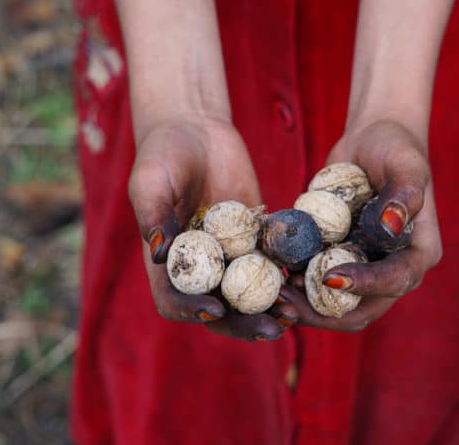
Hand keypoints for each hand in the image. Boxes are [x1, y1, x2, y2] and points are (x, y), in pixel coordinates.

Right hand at [128, 115, 286, 340]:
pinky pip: (272, 261)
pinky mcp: (256, 238)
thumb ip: (153, 215)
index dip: (193, 310)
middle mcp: (201, 265)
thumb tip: (158, 254)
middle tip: (271, 327)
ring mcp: (230, 254)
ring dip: (271, 305)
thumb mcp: (151, 181)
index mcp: (167, 262)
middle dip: (244, 322)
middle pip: (220, 306)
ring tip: (295, 312)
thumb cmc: (163, 153)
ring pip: (251, 291)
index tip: (216, 309)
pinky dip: (288, 273)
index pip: (175, 299)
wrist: (197, 129)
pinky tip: (307, 278)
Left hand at [280, 120, 441, 331]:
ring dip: (304, 305)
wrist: (370, 140)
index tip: (329, 277)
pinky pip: (316, 284)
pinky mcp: (339, 261)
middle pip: (362, 309)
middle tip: (288, 301)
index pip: (395, 280)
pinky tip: (271, 274)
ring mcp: (364, 268)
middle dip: (325, 312)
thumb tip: (392, 226)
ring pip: (335, 305)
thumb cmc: (394, 146)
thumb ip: (404, 193)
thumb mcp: (404, 164)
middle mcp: (393, 269)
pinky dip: (295, 285)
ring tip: (275, 292)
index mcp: (418, 253)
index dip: (364, 285)